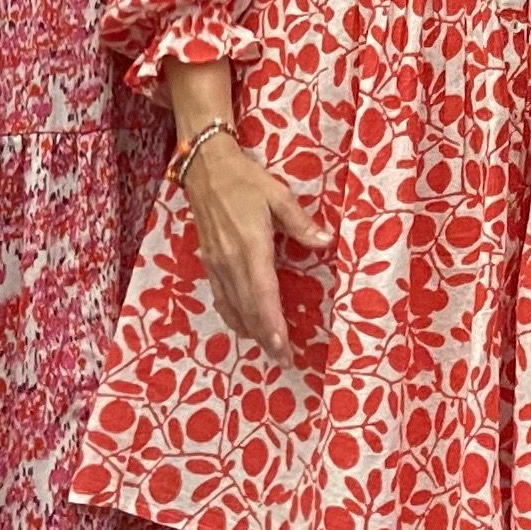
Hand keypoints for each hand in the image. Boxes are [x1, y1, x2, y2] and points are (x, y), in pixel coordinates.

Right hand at [182, 129, 324, 349]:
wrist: (204, 169)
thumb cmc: (245, 180)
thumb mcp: (278, 195)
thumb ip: (300, 223)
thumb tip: (326, 242)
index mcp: (250, 248)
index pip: (262, 295)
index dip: (272, 323)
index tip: (282, 346)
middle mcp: (230, 262)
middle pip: (248, 309)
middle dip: (265, 337)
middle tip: (283, 360)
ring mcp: (216, 264)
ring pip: (232, 306)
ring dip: (249, 331)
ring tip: (267, 350)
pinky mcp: (208, 262)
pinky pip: (220, 297)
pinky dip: (232, 315)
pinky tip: (242, 325)